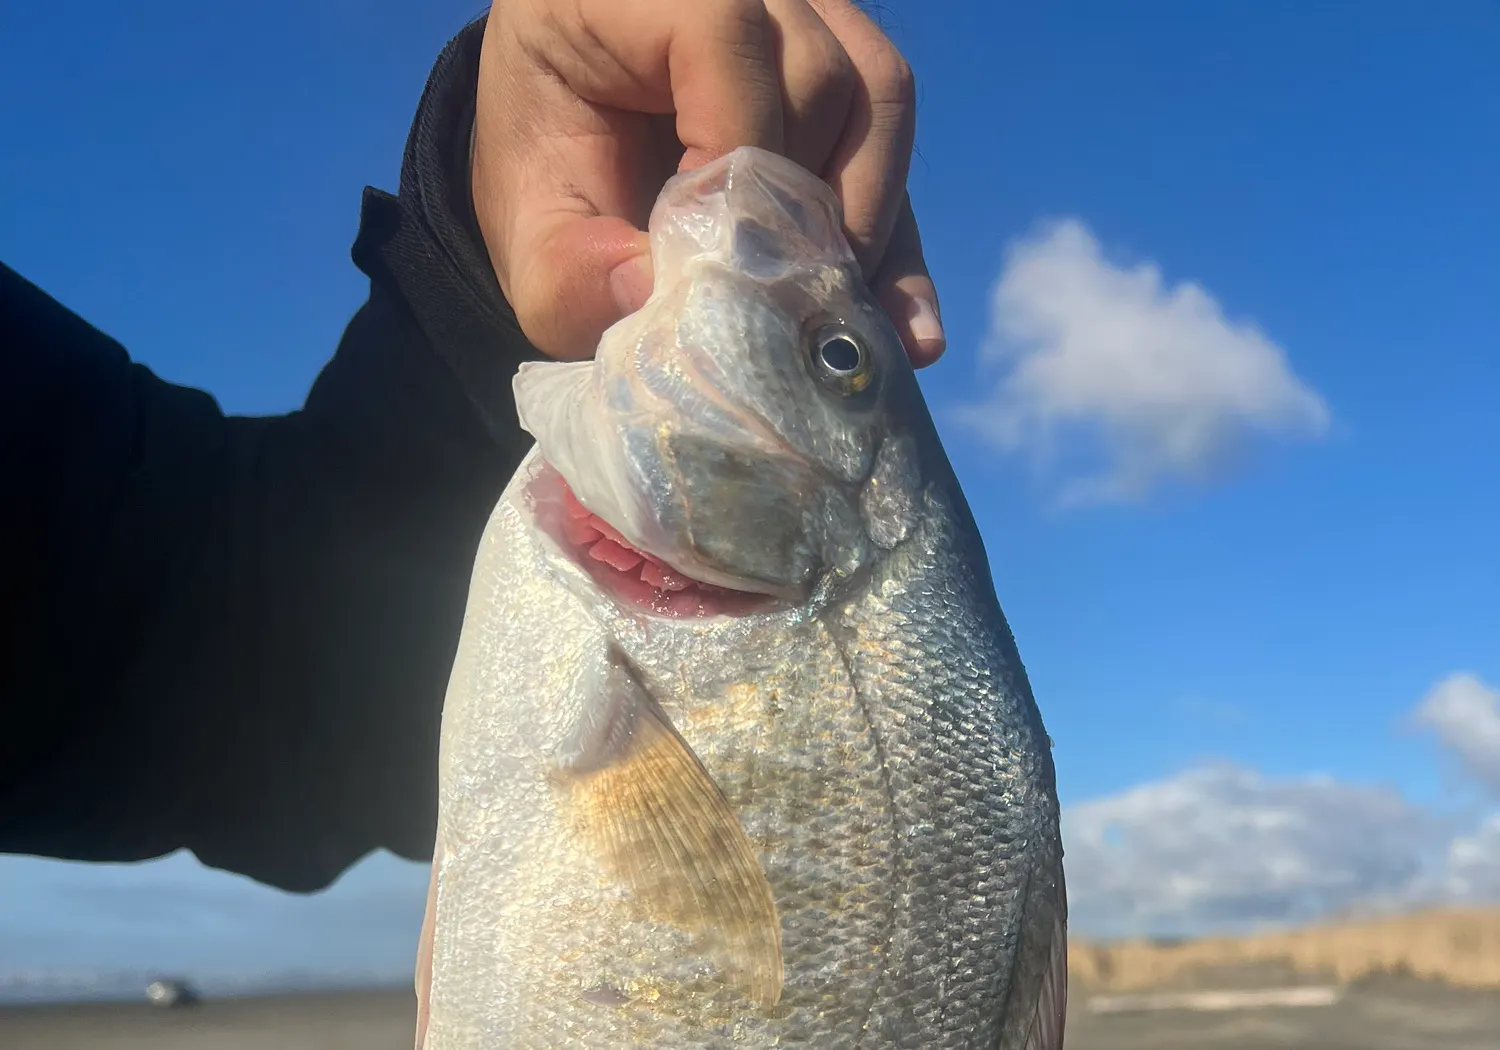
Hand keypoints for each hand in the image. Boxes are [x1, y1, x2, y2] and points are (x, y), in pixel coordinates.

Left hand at [470, 0, 945, 367]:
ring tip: (835, 318)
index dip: (737, 150)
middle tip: (779, 312)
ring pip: (877, 100)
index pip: (724, 35)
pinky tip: (900, 324)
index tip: (714, 255)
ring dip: (862, 222)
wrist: (572, 147)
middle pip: (818, 75)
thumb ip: (574, 273)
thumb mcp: (530, 237)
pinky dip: (893, 233)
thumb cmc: (550, 174)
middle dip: (802, 209)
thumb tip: (666, 297)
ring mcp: (808, 12)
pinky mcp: (849, 65)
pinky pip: (893, 133)